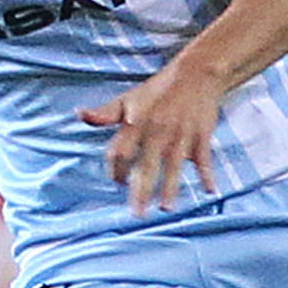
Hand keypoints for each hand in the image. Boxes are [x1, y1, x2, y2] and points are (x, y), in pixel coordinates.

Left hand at [79, 58, 224, 214]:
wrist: (195, 74)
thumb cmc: (157, 90)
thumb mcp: (127, 99)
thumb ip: (104, 113)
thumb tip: (78, 114)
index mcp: (137, 123)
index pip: (121, 151)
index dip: (116, 169)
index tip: (116, 182)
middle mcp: (158, 131)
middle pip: (147, 166)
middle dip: (141, 190)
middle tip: (137, 214)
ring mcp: (181, 135)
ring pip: (174, 167)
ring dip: (170, 188)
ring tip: (165, 209)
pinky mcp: (201, 136)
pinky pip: (204, 159)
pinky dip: (207, 175)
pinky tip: (209, 192)